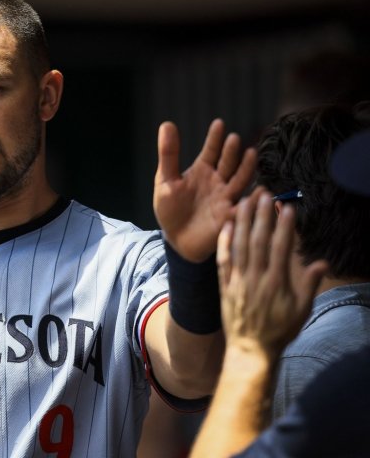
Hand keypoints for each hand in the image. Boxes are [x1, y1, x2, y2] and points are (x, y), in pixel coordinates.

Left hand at [153, 119, 255, 261]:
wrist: (176, 240)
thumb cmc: (171, 209)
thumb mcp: (165, 181)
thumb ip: (168, 155)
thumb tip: (166, 124)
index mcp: (202, 171)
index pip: (210, 151)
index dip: (214, 138)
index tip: (218, 123)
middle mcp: (217, 182)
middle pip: (227, 163)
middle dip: (230, 152)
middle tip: (233, 138)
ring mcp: (225, 198)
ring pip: (239, 180)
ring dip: (245, 168)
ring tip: (250, 153)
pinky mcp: (229, 217)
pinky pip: (243, 208)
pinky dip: (253, 200)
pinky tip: (262, 190)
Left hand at [217, 193, 327, 357]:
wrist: (250, 350)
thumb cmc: (279, 330)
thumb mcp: (300, 311)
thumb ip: (308, 285)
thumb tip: (321, 263)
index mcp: (277, 283)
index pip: (281, 249)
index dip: (284, 227)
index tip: (287, 207)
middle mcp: (256, 278)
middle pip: (258, 241)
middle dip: (261, 215)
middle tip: (264, 193)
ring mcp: (237, 281)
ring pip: (239, 246)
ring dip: (243, 222)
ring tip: (245, 201)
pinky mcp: (224, 285)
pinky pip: (222, 260)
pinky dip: (224, 242)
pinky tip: (227, 225)